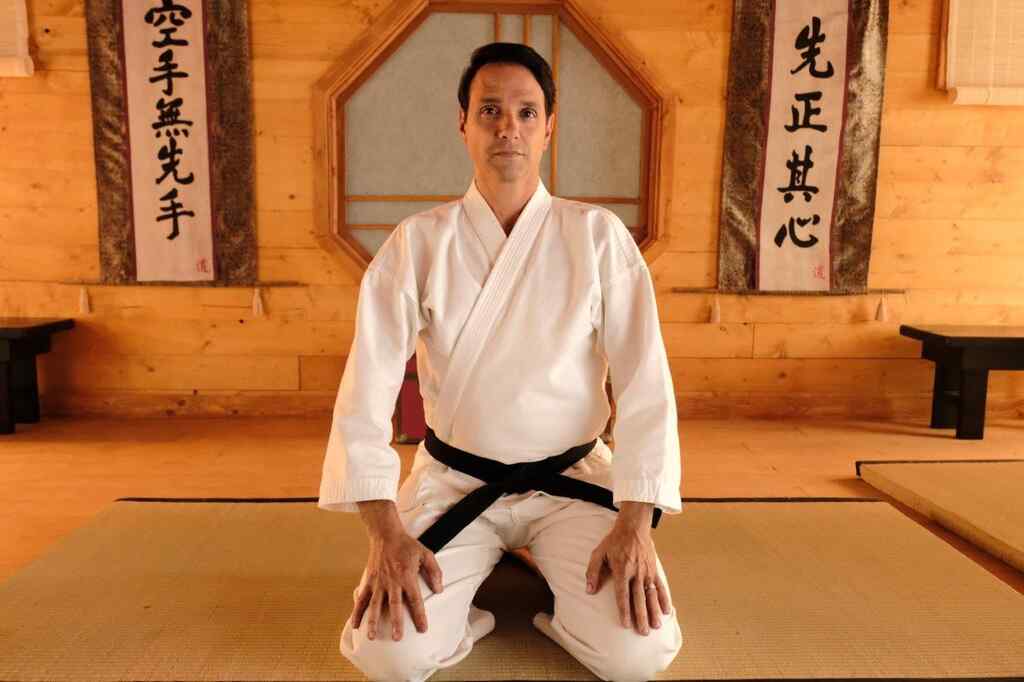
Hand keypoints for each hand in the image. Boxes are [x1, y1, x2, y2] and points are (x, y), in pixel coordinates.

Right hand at [352, 529, 443, 640]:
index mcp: (407, 576)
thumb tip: (439, 590)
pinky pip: (362, 598)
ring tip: (372, 636)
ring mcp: (378, 582)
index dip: (419, 615)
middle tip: (397, 638)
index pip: (415, 600)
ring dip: (373, 621)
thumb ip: (434, 572)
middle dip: (396, 622)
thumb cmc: (407, 545)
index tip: (423, 629)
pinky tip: (355, 625)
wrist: (386, 534)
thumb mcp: (426, 554)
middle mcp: (392, 581)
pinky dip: (357, 611)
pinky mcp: (369, 580)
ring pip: (375, 604)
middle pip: (394, 605)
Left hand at [585, 512, 670, 635]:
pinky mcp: (654, 569)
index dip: (624, 610)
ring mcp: (647, 571)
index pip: (623, 595)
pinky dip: (664, 598)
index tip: (626, 624)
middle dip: (641, 616)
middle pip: (639, 599)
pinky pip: (660, 586)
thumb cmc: (613, 541)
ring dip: (654, 611)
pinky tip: (666, 610)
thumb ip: (593, 572)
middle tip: (643, 632)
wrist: (633, 527)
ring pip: (651, 595)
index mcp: (621, 570)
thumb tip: (589, 590)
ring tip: (655, 626)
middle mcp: (636, 573)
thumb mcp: (598, 553)